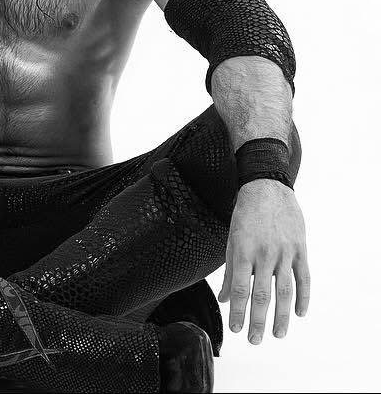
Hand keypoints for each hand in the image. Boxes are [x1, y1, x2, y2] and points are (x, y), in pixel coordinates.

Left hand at [217, 178, 309, 343]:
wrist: (267, 187)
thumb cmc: (245, 214)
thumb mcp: (231, 239)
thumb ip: (230, 270)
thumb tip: (225, 298)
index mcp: (244, 250)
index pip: (240, 288)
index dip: (238, 311)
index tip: (235, 328)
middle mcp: (265, 253)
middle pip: (262, 294)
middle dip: (257, 320)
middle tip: (254, 340)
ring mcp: (285, 252)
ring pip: (285, 290)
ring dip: (282, 316)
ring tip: (278, 334)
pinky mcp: (300, 248)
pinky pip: (304, 277)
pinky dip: (304, 297)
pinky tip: (300, 313)